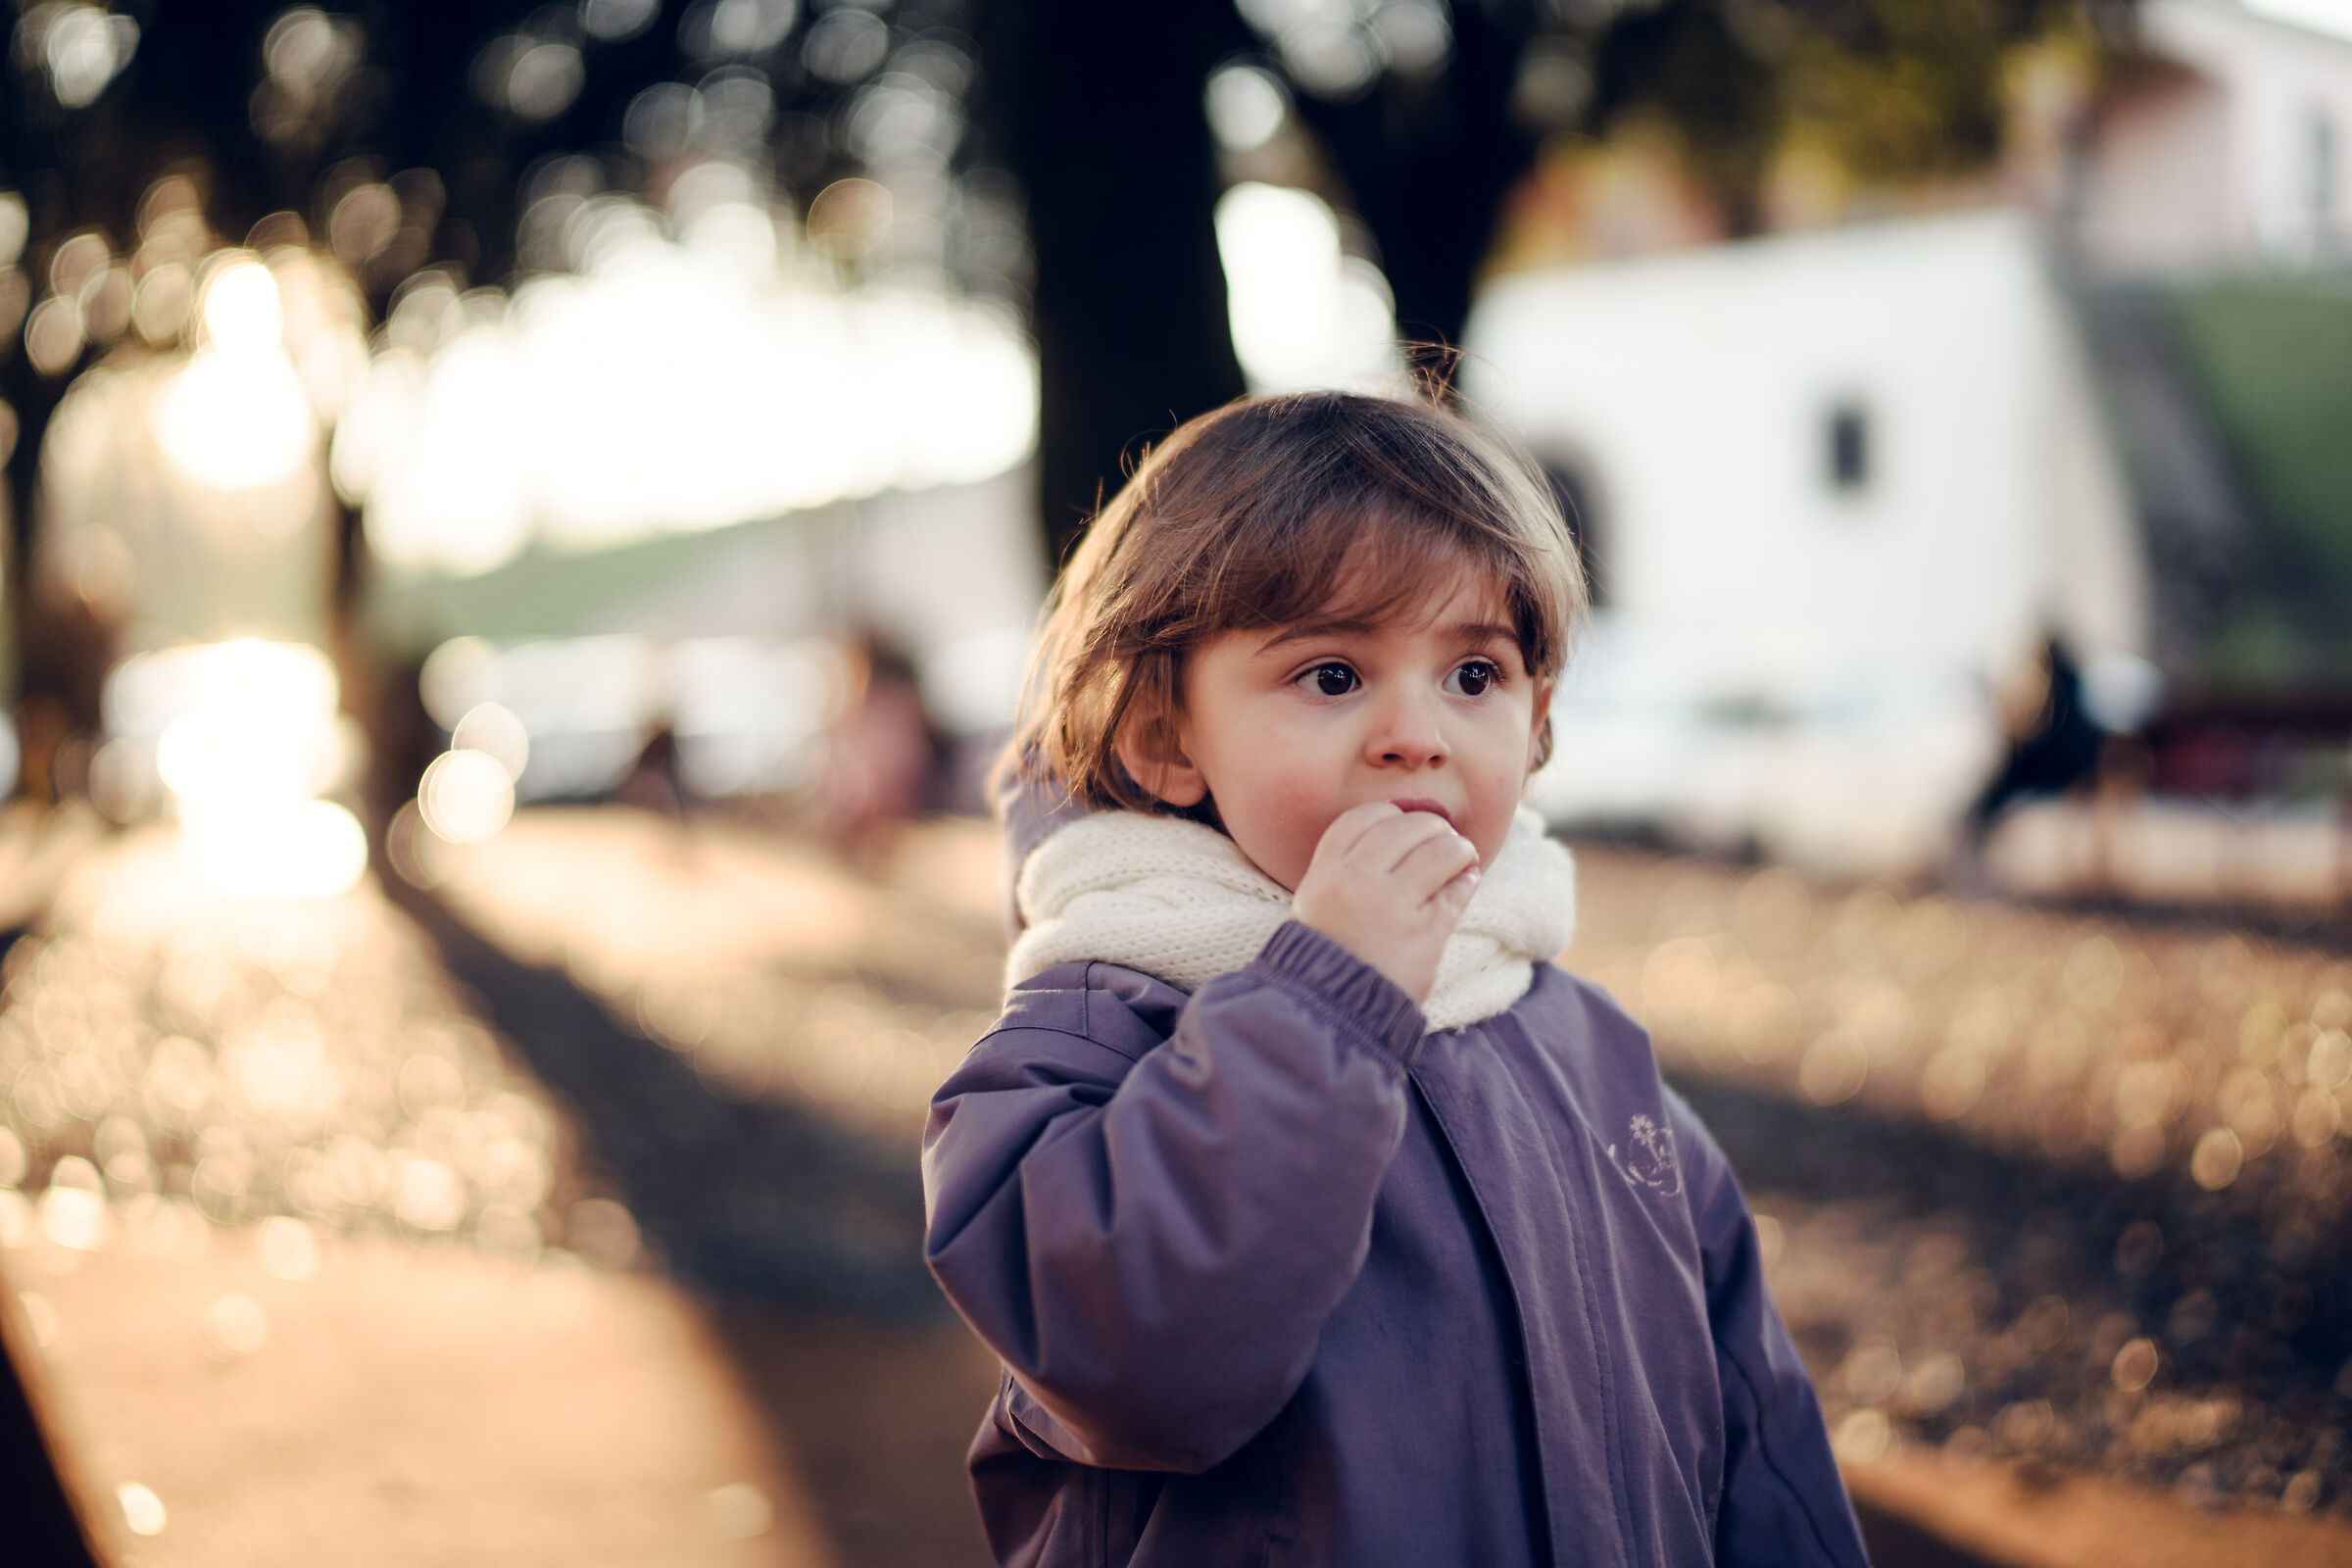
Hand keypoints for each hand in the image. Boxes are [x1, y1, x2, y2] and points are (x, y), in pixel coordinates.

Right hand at [1290, 802, 1480, 1002]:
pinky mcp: (1426, 933)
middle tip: (1441, 835)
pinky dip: (1466, 879)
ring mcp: (1393, 907)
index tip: (1403, 822)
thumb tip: (1399, 827)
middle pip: (1405, 827)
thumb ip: (1345, 866)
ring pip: (1440, 851)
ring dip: (1457, 848)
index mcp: (1326, 873)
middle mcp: (1357, 882)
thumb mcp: (1315, 902)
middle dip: (1431, 826)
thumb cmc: (1327, 955)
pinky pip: (1457, 891)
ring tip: (1462, 855)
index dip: (1390, 813)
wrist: (1335, 1011)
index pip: (1364, 818)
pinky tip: (1466, 880)